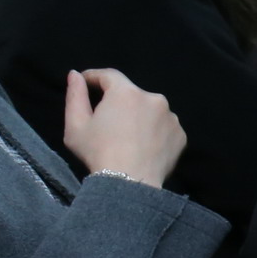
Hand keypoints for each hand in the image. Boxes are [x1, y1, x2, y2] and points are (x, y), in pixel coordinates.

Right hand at [62, 70, 183, 187]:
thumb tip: (75, 75)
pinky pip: (164, 127)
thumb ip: (75, 95)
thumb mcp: (76, 125)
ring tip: (127, 137)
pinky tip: (143, 146)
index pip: (109, 75)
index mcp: (126, 93)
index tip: (86, 82)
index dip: (95, 77)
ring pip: (150, 110)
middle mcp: (153, 98)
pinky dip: (154, 132)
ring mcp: (171, 117)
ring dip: (138, 117)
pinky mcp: (181, 134)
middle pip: (131, 94)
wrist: (131, 182)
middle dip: (118, 102)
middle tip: (106, 120)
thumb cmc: (98, 152)